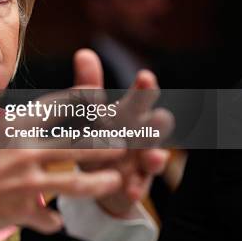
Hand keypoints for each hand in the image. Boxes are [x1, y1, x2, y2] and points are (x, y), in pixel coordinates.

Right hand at [0, 68, 125, 238]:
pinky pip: (46, 217)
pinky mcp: (23, 211)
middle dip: (105, 142)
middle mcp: (27, 156)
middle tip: (125, 139)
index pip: (54, 110)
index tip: (98, 96)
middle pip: (77, 146)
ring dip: (99, 182)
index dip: (80, 101)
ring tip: (117, 180)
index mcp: (12, 130)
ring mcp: (28, 185)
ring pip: (76, 184)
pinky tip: (55, 220)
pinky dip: (51, 219)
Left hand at [73, 49, 170, 216]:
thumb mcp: (91, 112)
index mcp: (129, 114)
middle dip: (157, 121)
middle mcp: (141, 135)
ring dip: (154, 156)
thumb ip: (90, 85)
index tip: (145, 77)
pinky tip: (131, 188)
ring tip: (153, 156)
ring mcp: (140, 161)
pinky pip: (139, 187)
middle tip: (158, 116)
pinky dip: (136, 187)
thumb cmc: (97, 135)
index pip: (141, 97)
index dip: (144, 88)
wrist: (98, 176)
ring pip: (154, 156)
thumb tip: (84, 52)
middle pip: (156, 126)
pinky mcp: (135, 184)